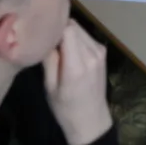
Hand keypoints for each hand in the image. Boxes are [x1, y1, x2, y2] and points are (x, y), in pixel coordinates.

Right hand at [44, 20, 112, 144]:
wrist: (91, 119)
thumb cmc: (66, 107)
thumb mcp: (50, 86)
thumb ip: (49, 59)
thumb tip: (44, 36)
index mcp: (78, 65)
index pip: (68, 29)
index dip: (55, 27)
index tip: (43, 32)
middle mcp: (93, 54)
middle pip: (74, 26)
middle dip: (59, 29)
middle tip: (47, 40)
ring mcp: (100, 51)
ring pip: (80, 29)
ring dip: (68, 33)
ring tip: (56, 47)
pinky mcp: (103, 51)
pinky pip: (86, 35)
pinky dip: (76, 37)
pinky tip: (68, 50)